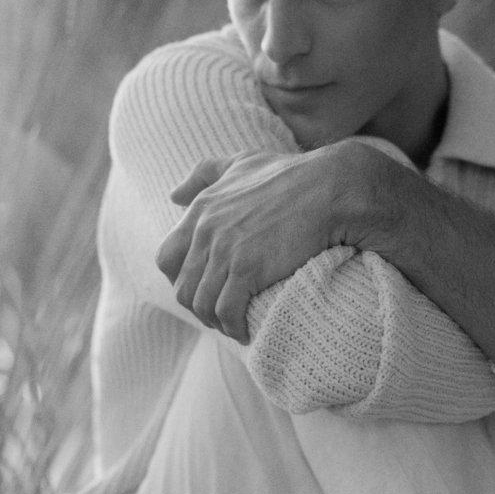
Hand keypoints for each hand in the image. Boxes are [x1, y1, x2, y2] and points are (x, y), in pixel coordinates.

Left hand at [155, 140, 377, 341]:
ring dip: (216, 322)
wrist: (327, 188)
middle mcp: (206, 232)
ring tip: (233, 326)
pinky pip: (226, 312)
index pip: (167, 258)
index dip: (181, 279)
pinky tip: (245, 331)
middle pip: (184, 287)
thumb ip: (204, 174)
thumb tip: (174, 196)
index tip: (203, 288)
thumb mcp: (240, 162)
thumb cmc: (290, 174)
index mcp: (201, 210)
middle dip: (199, 306)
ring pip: (202, 304)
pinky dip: (233, 327)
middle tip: (221, 314)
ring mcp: (226, 252)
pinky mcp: (248, 270)